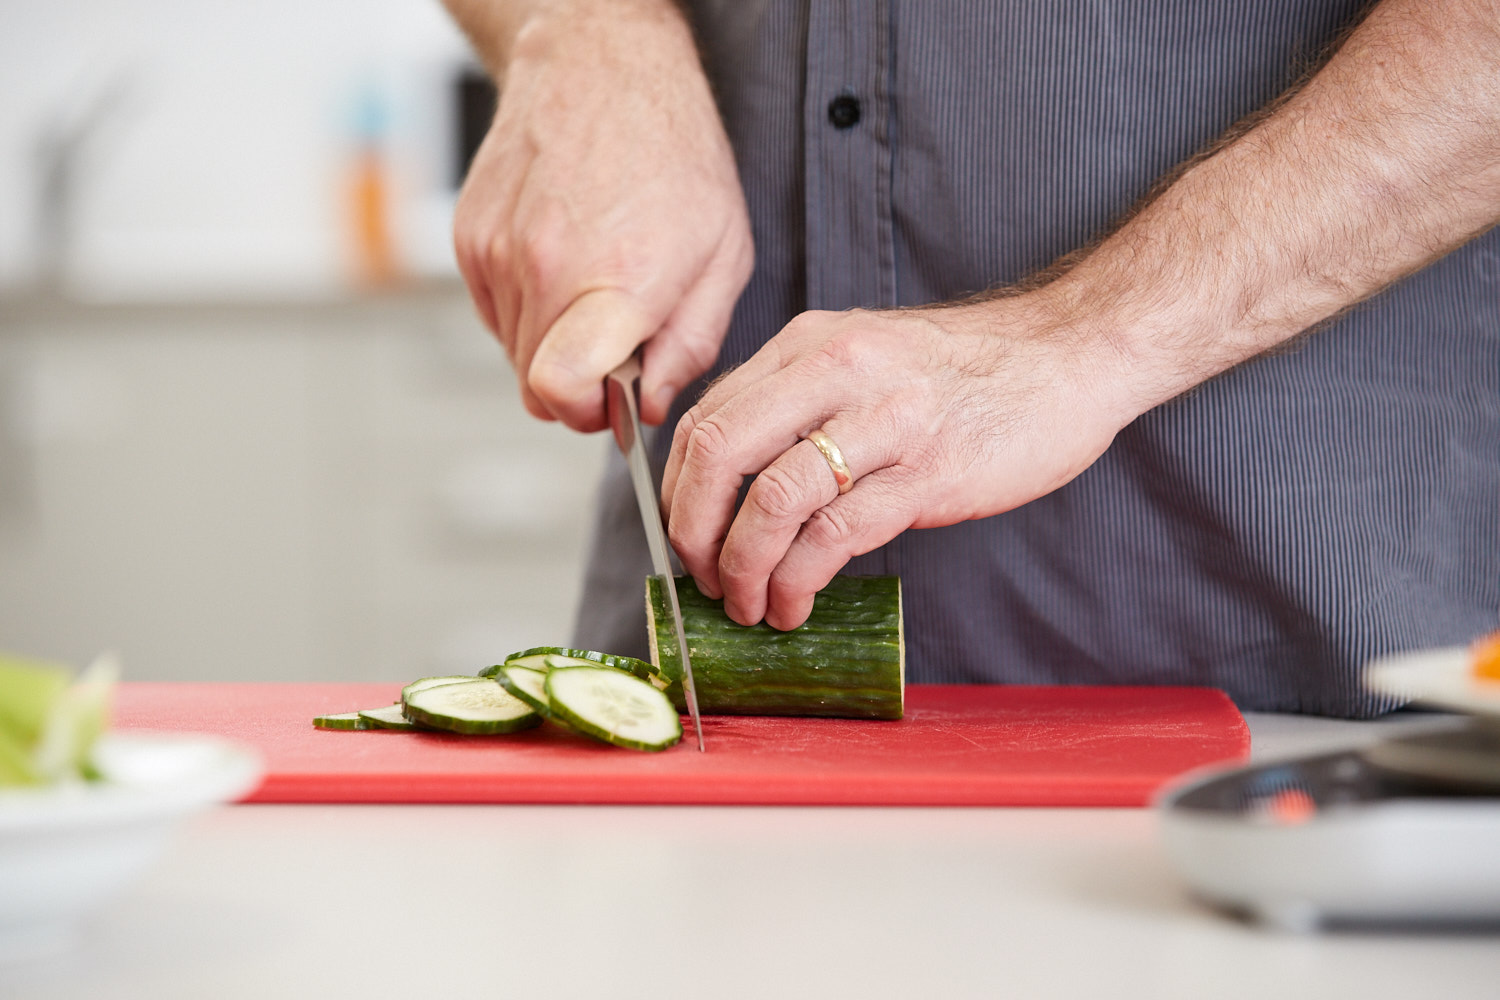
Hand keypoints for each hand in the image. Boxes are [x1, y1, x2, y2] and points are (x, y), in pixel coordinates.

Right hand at [451, 0, 752, 429]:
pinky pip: (493, 311)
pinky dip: (527, 307)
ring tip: (594, 288)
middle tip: (617, 348)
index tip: (609, 401)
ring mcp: (496, 251)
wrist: (601, 64)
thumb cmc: (674, 153)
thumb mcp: (724, 255)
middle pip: (534, 386)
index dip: (583, 413)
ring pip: (513, 352)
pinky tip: (564, 263)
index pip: (560, 389)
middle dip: (577, 387)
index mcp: (616, 279)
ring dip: (553, 344)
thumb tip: (647, 404)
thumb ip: (690, 345)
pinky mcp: (469, 237)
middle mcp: (544, 268)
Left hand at [661, 296, 1139, 628]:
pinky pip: (836, 536)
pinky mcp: (929, 472)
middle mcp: (836, 371)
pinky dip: (798, 580)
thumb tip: (736, 478)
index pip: (705, 418)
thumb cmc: (966, 369)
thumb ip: (800, 400)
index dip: (678, 492)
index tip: (686, 536)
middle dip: (693, 533)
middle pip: (720, 455)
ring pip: (774, 502)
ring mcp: (885, 421)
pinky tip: (796, 601)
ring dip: (744, 569)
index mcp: (810, 344)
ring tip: (748, 604)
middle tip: (702, 579)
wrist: (1071, 355)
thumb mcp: (865, 356)